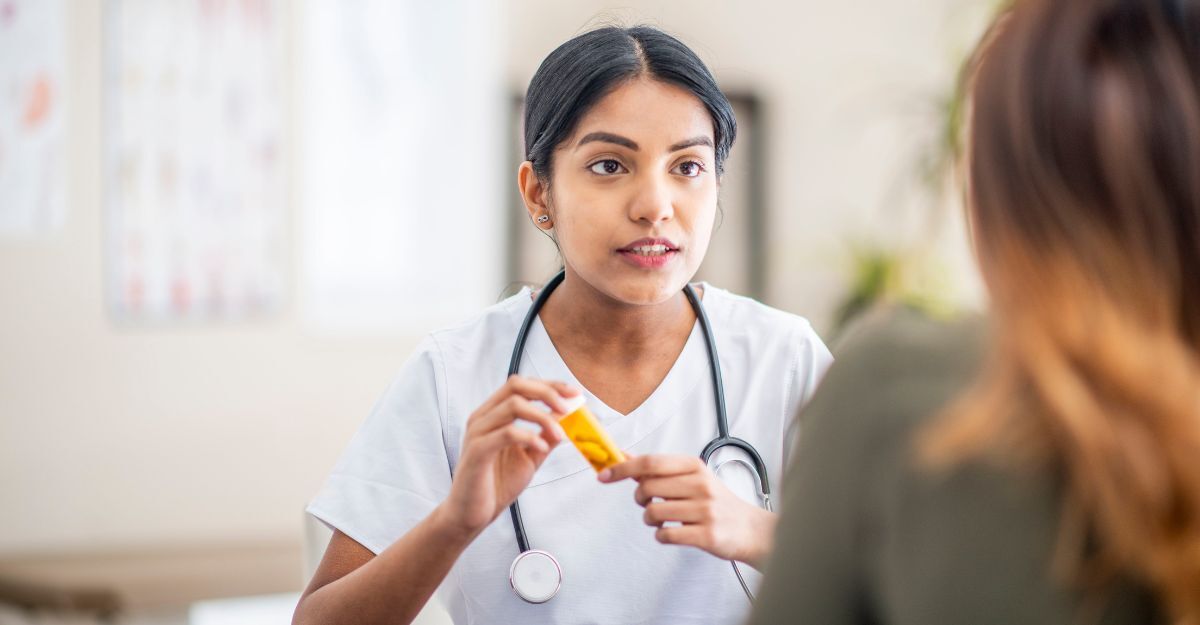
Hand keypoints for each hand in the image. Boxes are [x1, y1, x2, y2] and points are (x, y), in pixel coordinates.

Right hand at [437, 376, 576, 538]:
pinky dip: (530, 436)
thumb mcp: (530, 456)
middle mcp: (483, 417)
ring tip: (559, 435)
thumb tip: (567, 416)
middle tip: (568, 407)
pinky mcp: (478, 451)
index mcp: (493, 414)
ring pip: (513, 405)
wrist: (471, 514)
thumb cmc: (496, 483)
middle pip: (516, 386)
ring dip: (543, 417)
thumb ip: (545, 435)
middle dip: (547, 392)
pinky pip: (507, 433)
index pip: (521, 385)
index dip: (550, 384)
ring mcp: (478, 432)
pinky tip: (542, 449)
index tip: (574, 393)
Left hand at [599, 454, 777, 567]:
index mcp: (695, 467)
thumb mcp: (693, 478)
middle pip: (647, 488)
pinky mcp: (707, 535)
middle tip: (649, 503)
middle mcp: (701, 485)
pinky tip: (673, 532)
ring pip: (653, 513)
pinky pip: (665, 535)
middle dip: (640, 499)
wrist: (750, 529)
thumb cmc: (717, 502)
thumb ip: (659, 470)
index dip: (622, 468)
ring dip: (650, 520)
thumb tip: (624, 457)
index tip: (604, 474)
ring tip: (663, 520)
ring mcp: (705, 510)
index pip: (651, 462)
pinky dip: (662, 536)